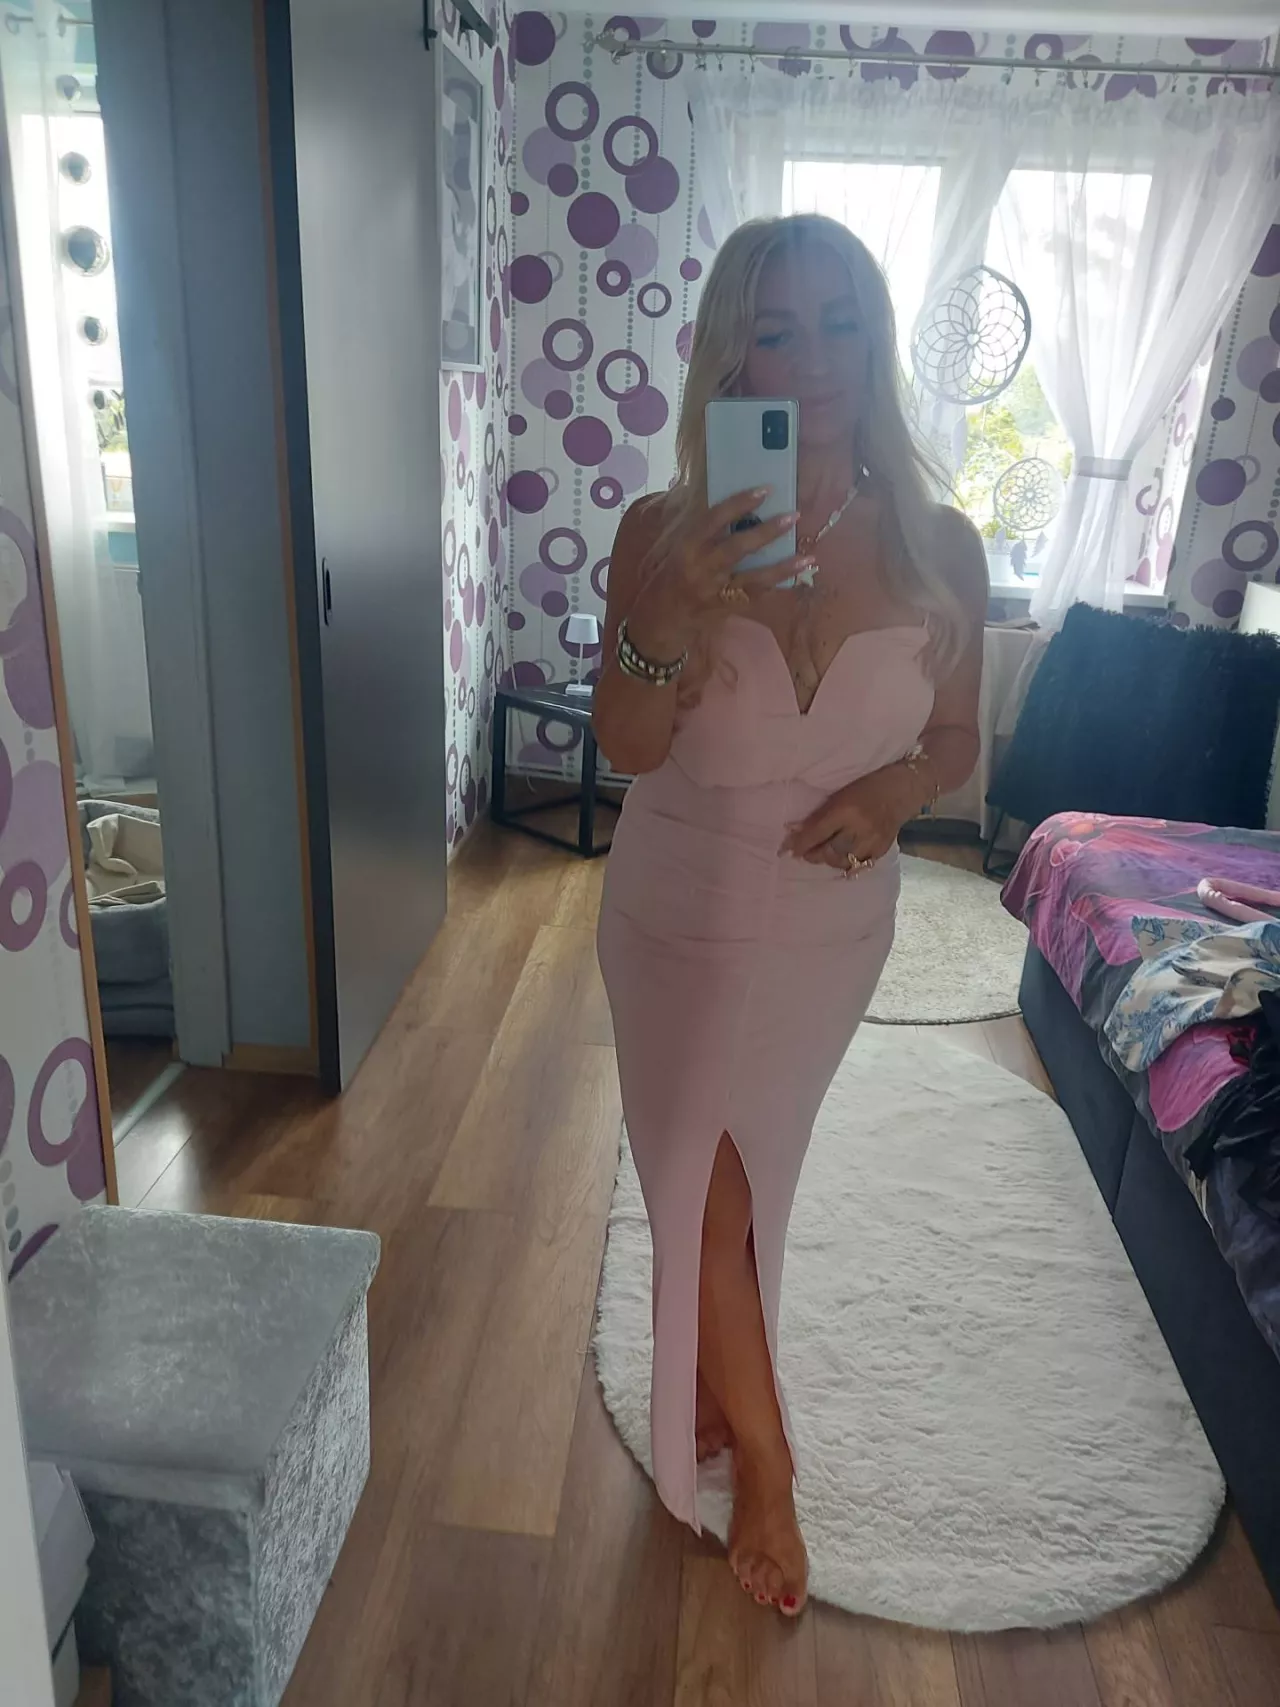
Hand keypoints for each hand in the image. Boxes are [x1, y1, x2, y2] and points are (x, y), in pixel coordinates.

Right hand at [626, 486, 814, 660]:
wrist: (660, 620)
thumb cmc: (670, 579)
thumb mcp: (678, 551)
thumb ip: (704, 533)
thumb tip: (737, 507)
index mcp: (687, 547)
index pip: (714, 519)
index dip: (739, 503)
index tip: (764, 490)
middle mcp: (701, 568)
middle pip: (738, 547)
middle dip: (767, 531)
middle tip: (792, 516)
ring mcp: (715, 591)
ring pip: (754, 577)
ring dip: (783, 567)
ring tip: (808, 556)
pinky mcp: (726, 608)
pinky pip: (756, 596)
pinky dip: (776, 585)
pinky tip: (796, 576)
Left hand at [780, 765, 919, 872]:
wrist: (903, 789)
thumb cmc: (867, 786)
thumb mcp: (840, 794)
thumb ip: (820, 814)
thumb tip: (795, 831)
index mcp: (846, 810)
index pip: (817, 833)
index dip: (800, 843)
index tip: (787, 849)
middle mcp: (859, 828)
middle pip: (829, 851)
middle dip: (812, 854)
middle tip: (803, 853)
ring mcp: (873, 841)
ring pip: (843, 861)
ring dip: (828, 860)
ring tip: (821, 854)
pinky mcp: (882, 849)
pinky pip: (860, 864)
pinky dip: (847, 863)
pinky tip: (840, 859)